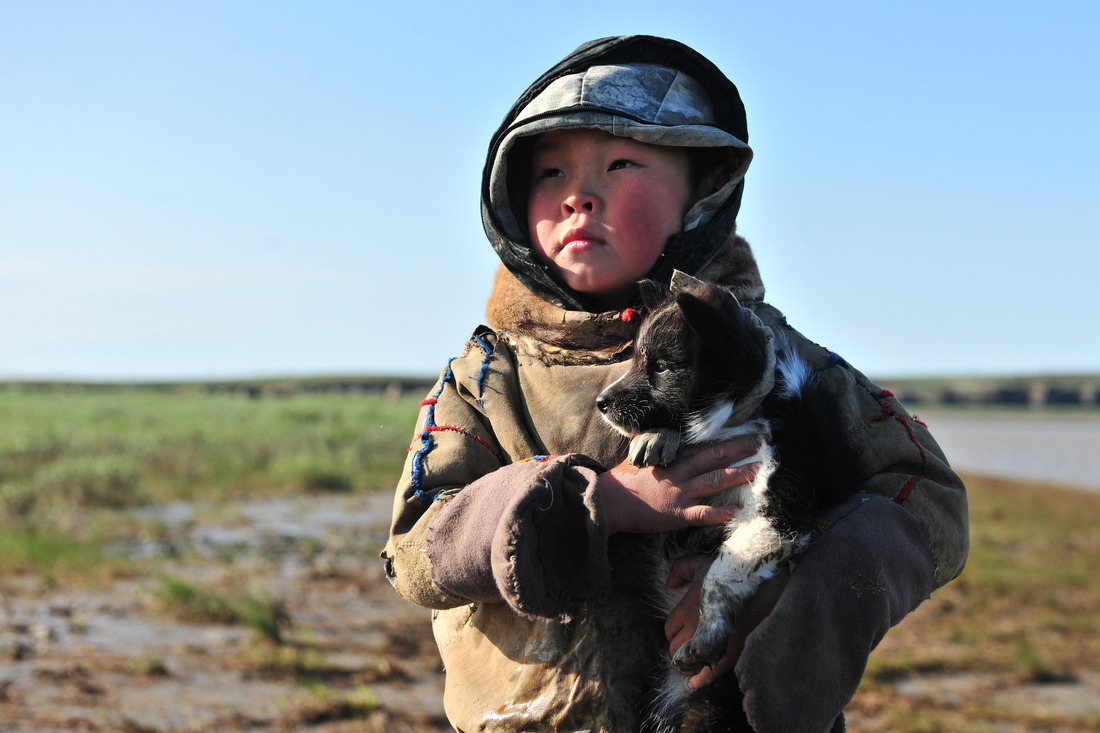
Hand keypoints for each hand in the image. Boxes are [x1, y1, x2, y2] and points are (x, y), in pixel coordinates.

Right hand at [597, 436, 760, 534]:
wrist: (611, 500)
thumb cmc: (624, 479)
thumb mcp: (643, 458)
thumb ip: (661, 451)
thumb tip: (670, 442)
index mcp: (673, 458)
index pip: (705, 445)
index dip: (727, 439)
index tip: (745, 433)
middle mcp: (681, 472)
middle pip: (715, 457)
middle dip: (740, 449)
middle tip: (761, 442)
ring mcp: (681, 492)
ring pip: (714, 481)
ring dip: (738, 474)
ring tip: (758, 470)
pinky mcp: (677, 513)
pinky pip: (702, 513)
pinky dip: (719, 513)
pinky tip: (736, 511)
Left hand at [664, 555, 790, 688]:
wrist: (756, 583)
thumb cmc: (727, 572)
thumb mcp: (698, 562)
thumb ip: (679, 569)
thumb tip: (670, 583)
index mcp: (684, 610)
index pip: (669, 630)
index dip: (672, 632)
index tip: (678, 630)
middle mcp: (694, 629)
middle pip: (676, 649)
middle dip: (677, 650)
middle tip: (683, 649)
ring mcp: (711, 642)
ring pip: (691, 662)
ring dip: (687, 665)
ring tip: (689, 665)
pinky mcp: (729, 650)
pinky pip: (712, 670)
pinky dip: (701, 679)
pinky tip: (693, 684)